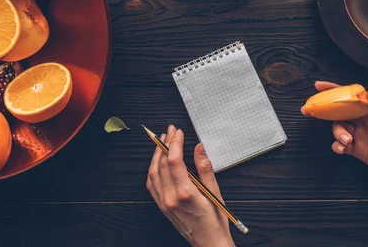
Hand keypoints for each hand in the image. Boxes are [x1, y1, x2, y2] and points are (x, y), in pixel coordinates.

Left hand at [147, 125, 233, 246]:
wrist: (209, 243)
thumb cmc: (215, 220)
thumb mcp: (215, 192)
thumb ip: (205, 168)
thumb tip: (199, 148)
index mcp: (185, 193)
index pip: (174, 160)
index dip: (175, 143)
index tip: (178, 132)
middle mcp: (170, 198)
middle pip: (162, 164)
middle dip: (165, 144)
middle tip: (170, 131)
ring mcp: (164, 203)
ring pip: (153, 173)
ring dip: (156, 155)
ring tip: (162, 141)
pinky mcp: (162, 207)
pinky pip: (151, 184)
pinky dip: (153, 169)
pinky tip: (158, 161)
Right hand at [302, 81, 367, 182]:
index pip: (350, 97)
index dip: (334, 91)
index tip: (319, 86)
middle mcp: (362, 121)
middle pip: (337, 112)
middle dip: (322, 110)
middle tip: (308, 111)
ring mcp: (359, 135)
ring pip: (338, 129)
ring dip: (338, 133)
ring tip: (348, 141)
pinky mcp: (358, 150)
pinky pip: (340, 145)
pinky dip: (338, 146)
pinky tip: (343, 149)